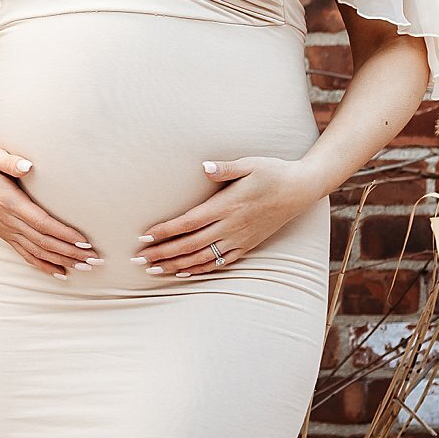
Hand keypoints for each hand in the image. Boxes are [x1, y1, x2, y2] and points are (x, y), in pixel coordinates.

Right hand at [0, 146, 98, 280]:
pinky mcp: (6, 235)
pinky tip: (61, 274)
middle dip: (71, 252)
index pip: (42, 223)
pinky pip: (26, 255)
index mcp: (9, 202)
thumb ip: (10, 161)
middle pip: (44, 242)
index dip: (63, 234)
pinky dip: (44, 266)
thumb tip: (28, 166)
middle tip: (95, 259)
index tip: (84, 241)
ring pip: (38, 252)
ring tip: (86, 268)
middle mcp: (9, 221)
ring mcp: (7, 230)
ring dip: (62, 261)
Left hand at [132, 157, 321, 278]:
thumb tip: (204, 167)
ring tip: (154, 270)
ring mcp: (239, 238)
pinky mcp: (247, 245)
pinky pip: (220, 262)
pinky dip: (200, 269)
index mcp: (227, 206)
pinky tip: (184, 273)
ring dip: (176, 265)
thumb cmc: (272, 172)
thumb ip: (225, 168)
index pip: (189, 222)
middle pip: (190, 244)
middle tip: (139, 259)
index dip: (166, 231)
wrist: (300, 190)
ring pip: (202, 257)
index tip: (145, 237)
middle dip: (163, 253)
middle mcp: (231, 226)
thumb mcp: (250, 164)